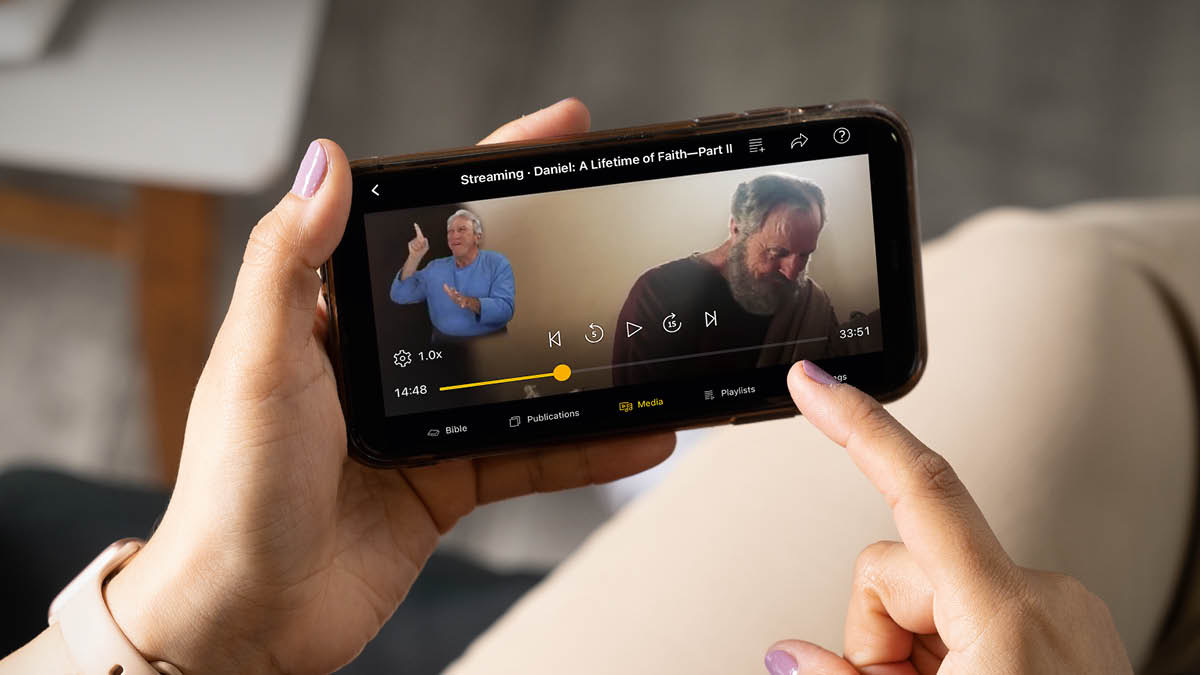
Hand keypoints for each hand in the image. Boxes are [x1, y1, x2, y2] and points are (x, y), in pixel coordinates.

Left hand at [103, 99, 673, 674]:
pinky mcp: (447, 483)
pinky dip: (584, 449)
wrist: (250, 619)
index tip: (547, 138)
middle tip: (609, 215)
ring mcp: (420, 424)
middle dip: (549, 256)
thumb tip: (327, 163)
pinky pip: (529, 455)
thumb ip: (289, 261)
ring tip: (642, 337)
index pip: (417, 229)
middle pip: (482, 293)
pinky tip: (632, 435)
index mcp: (333, 318)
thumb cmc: (233, 492)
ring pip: (518, 378)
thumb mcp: (259, 361)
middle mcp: (382, 364)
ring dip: (580, 363)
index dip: (483, 179)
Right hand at [763, 361, 1130, 674]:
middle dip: (877, 637)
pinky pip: (969, 614)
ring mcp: (1057, 613)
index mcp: (1008, 615)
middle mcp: (1042, 597)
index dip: (858, 426)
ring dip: (911, 653)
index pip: (920, 488)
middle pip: (899, 568)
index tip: (815, 387)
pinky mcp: (1062, 628)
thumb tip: (791, 657)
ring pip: (929, 595)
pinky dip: (947, 655)